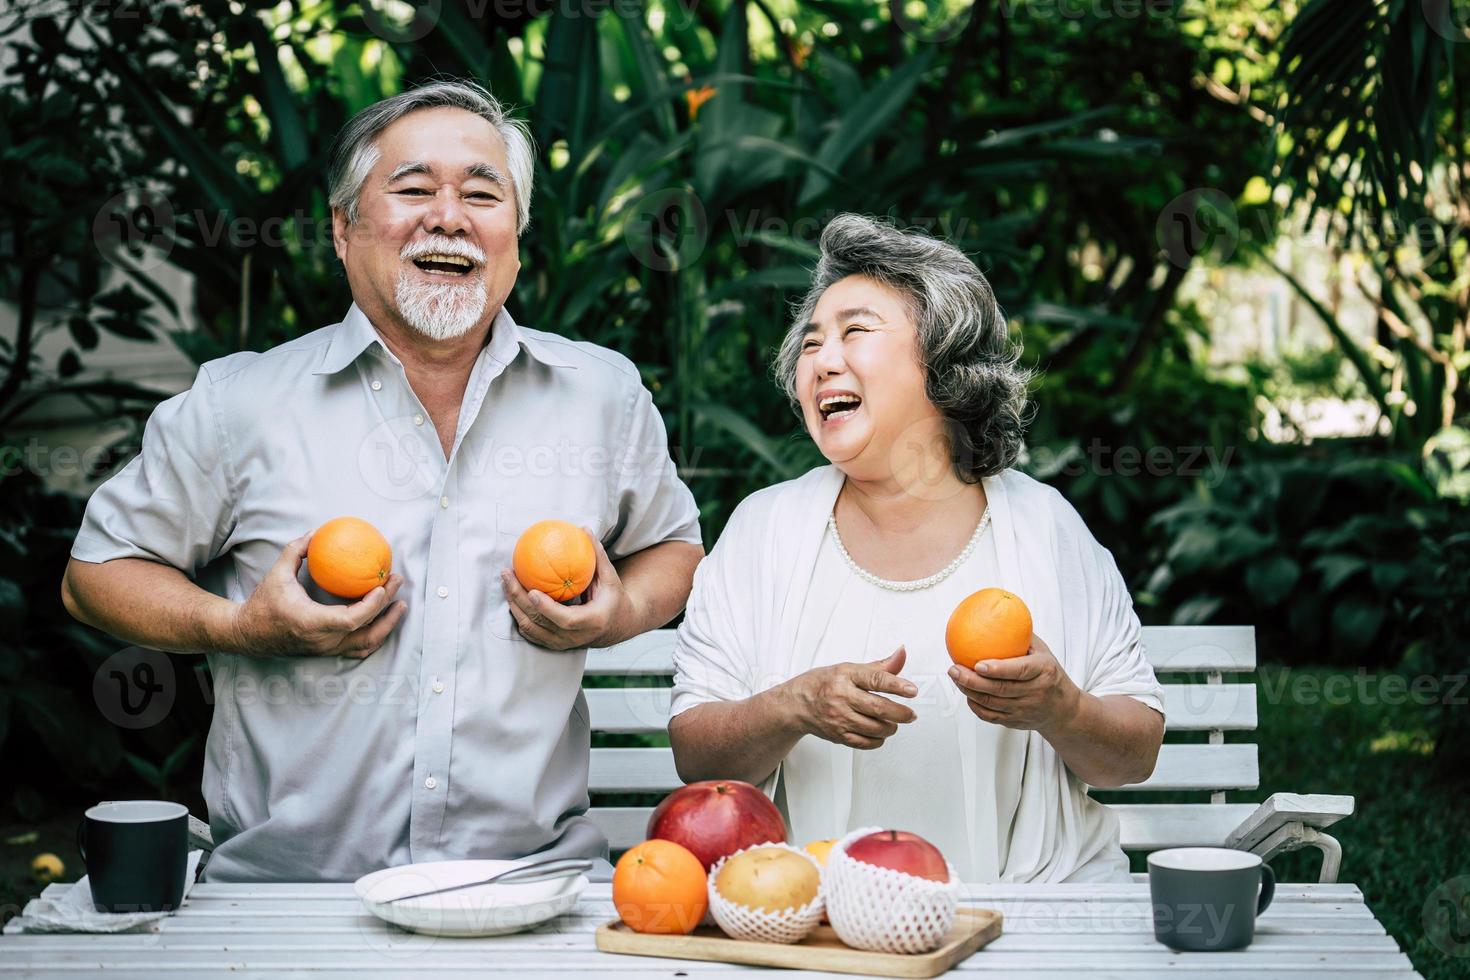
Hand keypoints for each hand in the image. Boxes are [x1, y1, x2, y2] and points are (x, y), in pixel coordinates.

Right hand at [231, 534, 406, 657]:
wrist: (247, 634)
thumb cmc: (263, 603)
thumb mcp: (276, 574)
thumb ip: (296, 551)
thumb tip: (316, 532)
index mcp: (311, 623)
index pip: (351, 620)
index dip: (371, 606)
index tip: (382, 586)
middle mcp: (323, 640)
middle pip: (366, 631)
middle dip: (387, 608)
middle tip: (397, 582)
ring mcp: (327, 650)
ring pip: (366, 645)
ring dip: (387, 626)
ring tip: (400, 605)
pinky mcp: (328, 652)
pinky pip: (358, 648)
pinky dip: (375, 636)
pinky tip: (385, 619)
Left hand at [500, 530, 635, 650]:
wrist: (616, 626)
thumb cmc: (613, 599)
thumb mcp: (609, 578)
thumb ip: (598, 555)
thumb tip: (584, 530)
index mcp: (592, 621)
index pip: (565, 619)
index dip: (547, 608)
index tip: (532, 591)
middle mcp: (575, 637)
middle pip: (541, 622)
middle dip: (519, 598)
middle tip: (508, 575)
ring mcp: (563, 644)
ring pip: (531, 628)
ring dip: (514, 605)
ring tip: (506, 582)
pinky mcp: (553, 644)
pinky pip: (530, 632)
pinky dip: (518, 615)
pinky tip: (511, 596)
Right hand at [779, 647, 917, 748]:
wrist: (796, 704)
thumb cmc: (823, 683)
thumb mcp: (848, 669)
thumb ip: (879, 666)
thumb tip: (902, 653)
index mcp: (845, 675)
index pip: (875, 679)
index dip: (897, 685)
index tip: (912, 690)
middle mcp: (841, 696)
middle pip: (879, 708)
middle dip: (901, 713)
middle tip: (910, 714)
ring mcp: (839, 718)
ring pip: (875, 728)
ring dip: (891, 727)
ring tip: (893, 722)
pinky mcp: (838, 735)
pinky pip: (866, 742)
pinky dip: (878, 739)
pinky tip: (879, 732)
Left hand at [947, 634, 1080, 732]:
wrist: (1064, 709)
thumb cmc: (1049, 673)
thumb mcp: (1043, 651)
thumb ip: (1021, 635)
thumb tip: (995, 613)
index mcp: (1044, 671)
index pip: (1019, 670)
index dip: (997, 669)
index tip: (977, 664)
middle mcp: (1035, 692)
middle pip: (1000, 689)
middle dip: (972, 680)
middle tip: (954, 669)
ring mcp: (1025, 710)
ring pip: (991, 704)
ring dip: (969, 691)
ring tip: (955, 677)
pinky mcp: (1016, 722)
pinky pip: (990, 716)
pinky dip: (975, 705)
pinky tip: (966, 693)